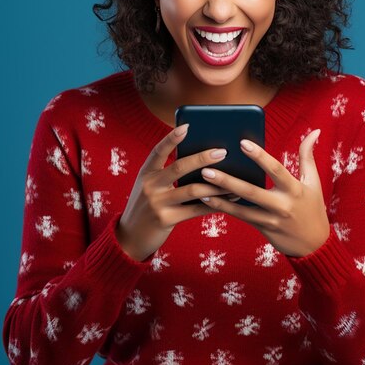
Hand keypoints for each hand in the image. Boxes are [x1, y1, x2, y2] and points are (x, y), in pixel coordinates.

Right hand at [115, 125, 232, 261]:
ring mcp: (157, 203)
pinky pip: (196, 210)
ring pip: (192, 190)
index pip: (158, 150)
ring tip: (234, 179)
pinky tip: (228, 200)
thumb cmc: (146, 206)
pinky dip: (214, 204)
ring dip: (216, 184)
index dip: (172, 138)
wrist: (130, 237)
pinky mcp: (166, 220)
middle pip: (179, 167)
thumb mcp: (150, 186)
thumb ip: (167, 174)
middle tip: (222, 152)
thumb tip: (201, 161)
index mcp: (146, 173)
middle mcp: (150, 185)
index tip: (187, 126)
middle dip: (202, 158)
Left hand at [199, 129, 329, 256]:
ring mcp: (270, 219)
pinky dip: (224, 207)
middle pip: (251, 191)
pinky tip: (207, 199)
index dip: (259, 156)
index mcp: (294, 189)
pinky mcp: (262, 228)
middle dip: (228, 180)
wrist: (314, 246)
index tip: (242, 143)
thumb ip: (307, 156)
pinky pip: (240, 216)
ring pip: (241, 208)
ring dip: (219, 197)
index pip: (275, 169)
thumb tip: (315, 131)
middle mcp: (281, 205)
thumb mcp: (313, 182)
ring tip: (200, 186)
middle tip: (206, 168)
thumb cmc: (312, 207)